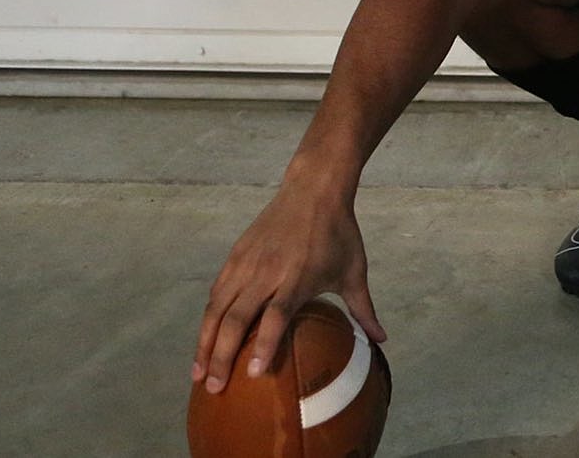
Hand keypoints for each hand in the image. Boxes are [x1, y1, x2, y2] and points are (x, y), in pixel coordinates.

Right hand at [191, 181, 384, 392]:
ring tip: (197, 373)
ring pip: (217, 308)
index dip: (263, 345)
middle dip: (220, 356)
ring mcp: (246, 263)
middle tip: (212, 388)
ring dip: (204, 342)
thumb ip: (363, 309)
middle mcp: (266, 273)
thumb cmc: (339, 233)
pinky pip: (216, 292)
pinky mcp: (235, 255)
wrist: (313, 189)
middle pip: (236, 319)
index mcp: (297, 278)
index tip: (253, 374)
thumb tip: (382, 340)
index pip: (275, 316)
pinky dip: (207, 318)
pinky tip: (203, 340)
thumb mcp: (355, 272)